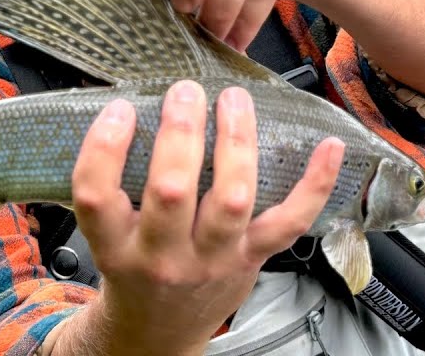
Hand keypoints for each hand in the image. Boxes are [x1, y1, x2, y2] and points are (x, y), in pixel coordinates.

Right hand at [45, 81, 343, 355]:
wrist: (159, 332)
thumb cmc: (133, 270)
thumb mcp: (105, 236)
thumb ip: (114, 183)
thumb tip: (130, 104)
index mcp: (115, 245)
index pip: (96, 195)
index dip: (104, 147)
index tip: (120, 109)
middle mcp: (162, 255)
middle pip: (171, 191)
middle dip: (180, 133)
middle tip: (185, 91)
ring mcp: (213, 258)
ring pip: (231, 199)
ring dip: (236, 142)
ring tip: (234, 100)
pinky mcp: (251, 258)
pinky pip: (289, 222)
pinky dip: (314, 184)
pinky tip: (327, 147)